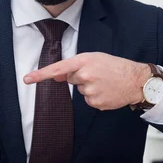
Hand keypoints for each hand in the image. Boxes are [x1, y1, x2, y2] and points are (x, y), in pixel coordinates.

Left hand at [23, 52, 149, 110]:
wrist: (136, 80)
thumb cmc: (115, 66)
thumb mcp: (94, 59)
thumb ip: (74, 67)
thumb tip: (56, 76)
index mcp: (84, 61)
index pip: (58, 68)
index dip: (41, 75)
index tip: (27, 79)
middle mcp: (85, 76)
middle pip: (71, 79)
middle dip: (80, 77)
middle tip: (98, 74)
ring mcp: (90, 90)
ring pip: (80, 90)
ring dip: (89, 87)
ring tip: (104, 82)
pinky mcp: (95, 102)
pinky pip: (88, 99)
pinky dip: (95, 96)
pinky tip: (106, 91)